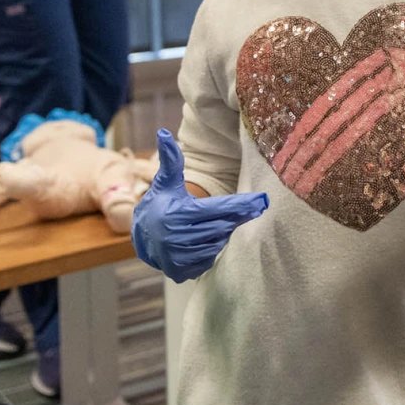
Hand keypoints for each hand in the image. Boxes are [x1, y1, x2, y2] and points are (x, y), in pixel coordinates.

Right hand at [132, 130, 267, 282]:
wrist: (141, 235)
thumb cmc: (161, 203)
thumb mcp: (166, 182)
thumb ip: (171, 160)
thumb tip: (164, 133)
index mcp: (179, 213)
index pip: (219, 209)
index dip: (242, 205)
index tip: (262, 201)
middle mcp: (179, 237)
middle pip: (223, 226)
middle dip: (236, 217)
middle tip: (250, 208)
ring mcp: (180, 257)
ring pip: (218, 243)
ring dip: (222, 233)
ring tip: (214, 223)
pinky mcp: (182, 271)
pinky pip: (210, 258)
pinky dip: (212, 248)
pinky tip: (206, 239)